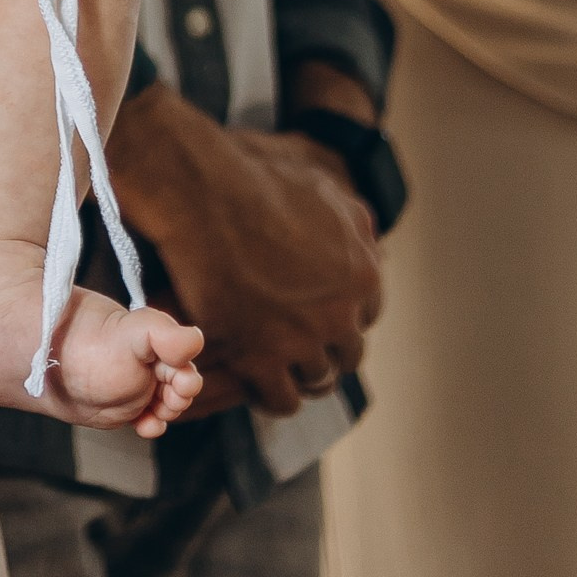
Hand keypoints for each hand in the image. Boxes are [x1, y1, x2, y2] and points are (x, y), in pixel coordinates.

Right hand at [103, 86, 381, 418]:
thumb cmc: (253, 177)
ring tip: (274, 364)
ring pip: (316, 379)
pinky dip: (270, 394)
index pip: (367, 314)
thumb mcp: (322, 186)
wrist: (202, 194)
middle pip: (346, 353)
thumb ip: (353, 220)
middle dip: (325, 348)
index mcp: (362, 272)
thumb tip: (375, 238)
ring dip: (298, 373)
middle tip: (296, 342)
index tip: (320, 315)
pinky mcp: (261, 359)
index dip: (342, 315)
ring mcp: (303, 340)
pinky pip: (281, 399)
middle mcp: (341, 312)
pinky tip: (254, 378)